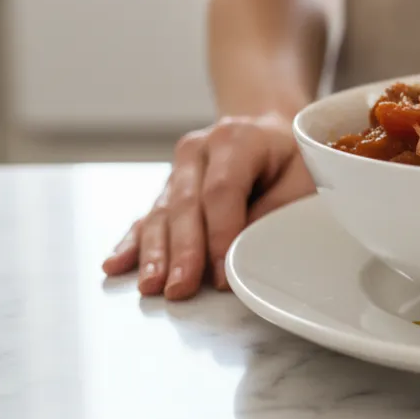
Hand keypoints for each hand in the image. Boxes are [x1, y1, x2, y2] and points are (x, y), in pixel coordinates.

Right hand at [102, 113, 315, 299]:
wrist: (269, 130)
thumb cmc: (291, 157)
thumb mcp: (303, 174)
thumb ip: (276, 209)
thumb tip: (247, 251)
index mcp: (236, 139)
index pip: (221, 190)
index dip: (219, 235)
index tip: (221, 275)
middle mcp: (199, 149)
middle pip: (186, 204)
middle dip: (182, 251)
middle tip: (180, 288)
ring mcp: (178, 169)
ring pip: (161, 213)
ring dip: (155, 253)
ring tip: (151, 286)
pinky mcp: (167, 188)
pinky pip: (146, 217)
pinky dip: (132, 243)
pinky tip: (115, 265)